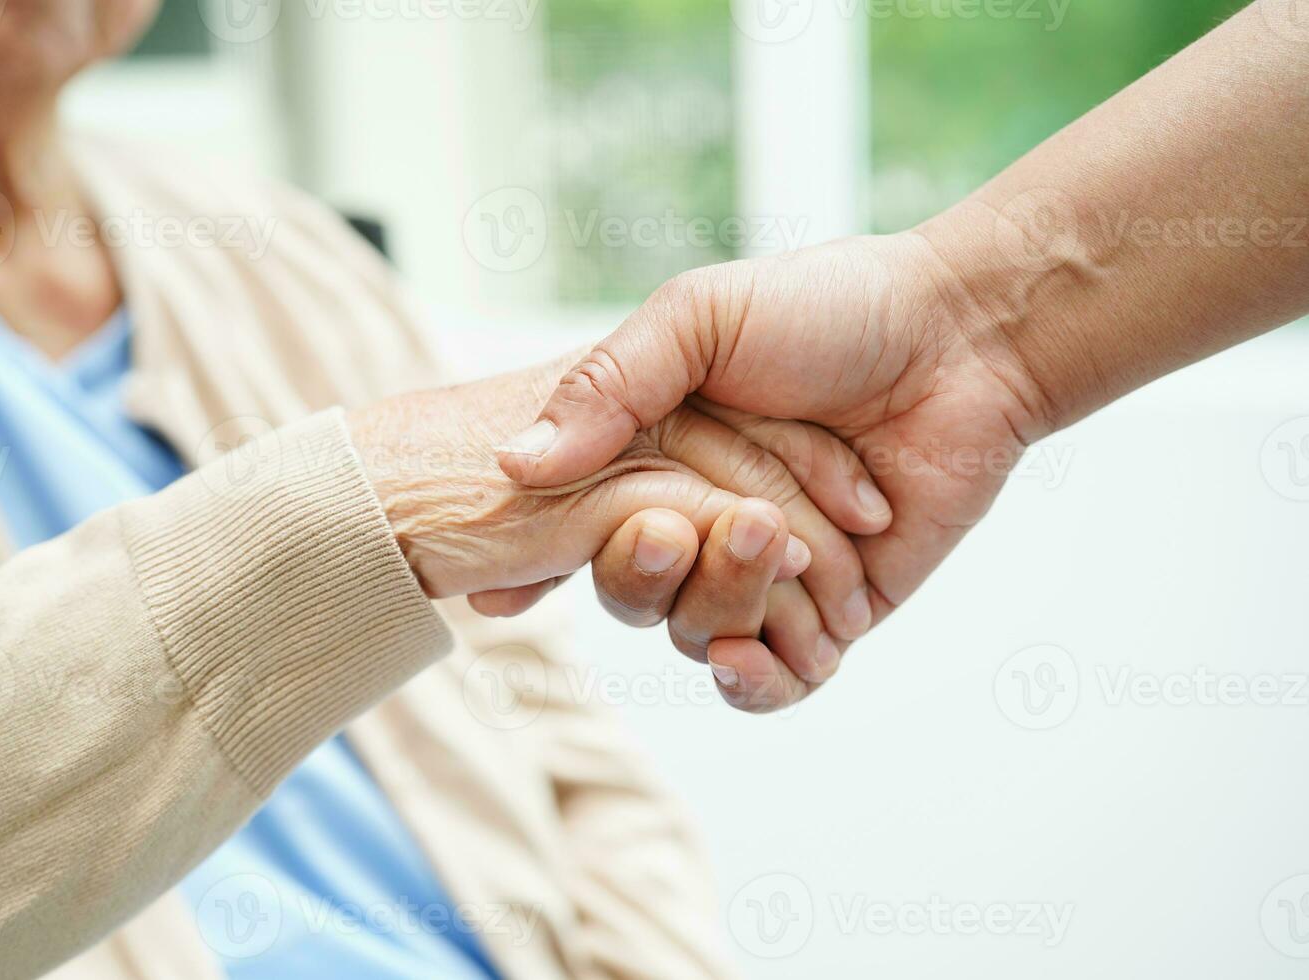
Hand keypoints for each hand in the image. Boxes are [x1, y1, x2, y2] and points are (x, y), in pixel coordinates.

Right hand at [496, 233, 1050, 706]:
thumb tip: (511, 464)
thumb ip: (607, 386)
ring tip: (781, 536)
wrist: (962, 338)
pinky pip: (777, 680)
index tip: (504, 591)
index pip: (577, 531)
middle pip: (637, 595)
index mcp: (655, 455)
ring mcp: (767, 569)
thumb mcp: (697, 318)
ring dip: (730, 600)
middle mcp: (702, 516)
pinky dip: (760, 680)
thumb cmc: (828, 309)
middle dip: (660, 573)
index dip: (541, 564)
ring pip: (702, 637)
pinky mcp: (833, 611)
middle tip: (715, 516)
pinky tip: (755, 656)